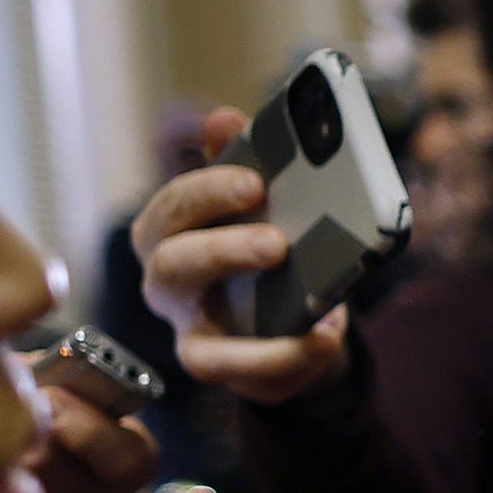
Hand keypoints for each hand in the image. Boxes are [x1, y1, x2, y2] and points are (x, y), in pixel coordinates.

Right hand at [132, 106, 350, 404]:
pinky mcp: (218, 366)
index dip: (208, 191)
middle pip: (171, 266)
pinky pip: (241, 376)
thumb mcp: (258, 198)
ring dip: (257, 336)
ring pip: (195, 342)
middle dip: (223, 250)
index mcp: (168, 230)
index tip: (255, 181)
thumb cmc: (261, 237)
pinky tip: (326, 339)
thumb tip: (221, 116)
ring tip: (317, 311)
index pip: (172, 207)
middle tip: (278, 243)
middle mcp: (166, 284)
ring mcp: (187, 332)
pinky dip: (284, 360)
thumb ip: (241, 159)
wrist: (289, 304)